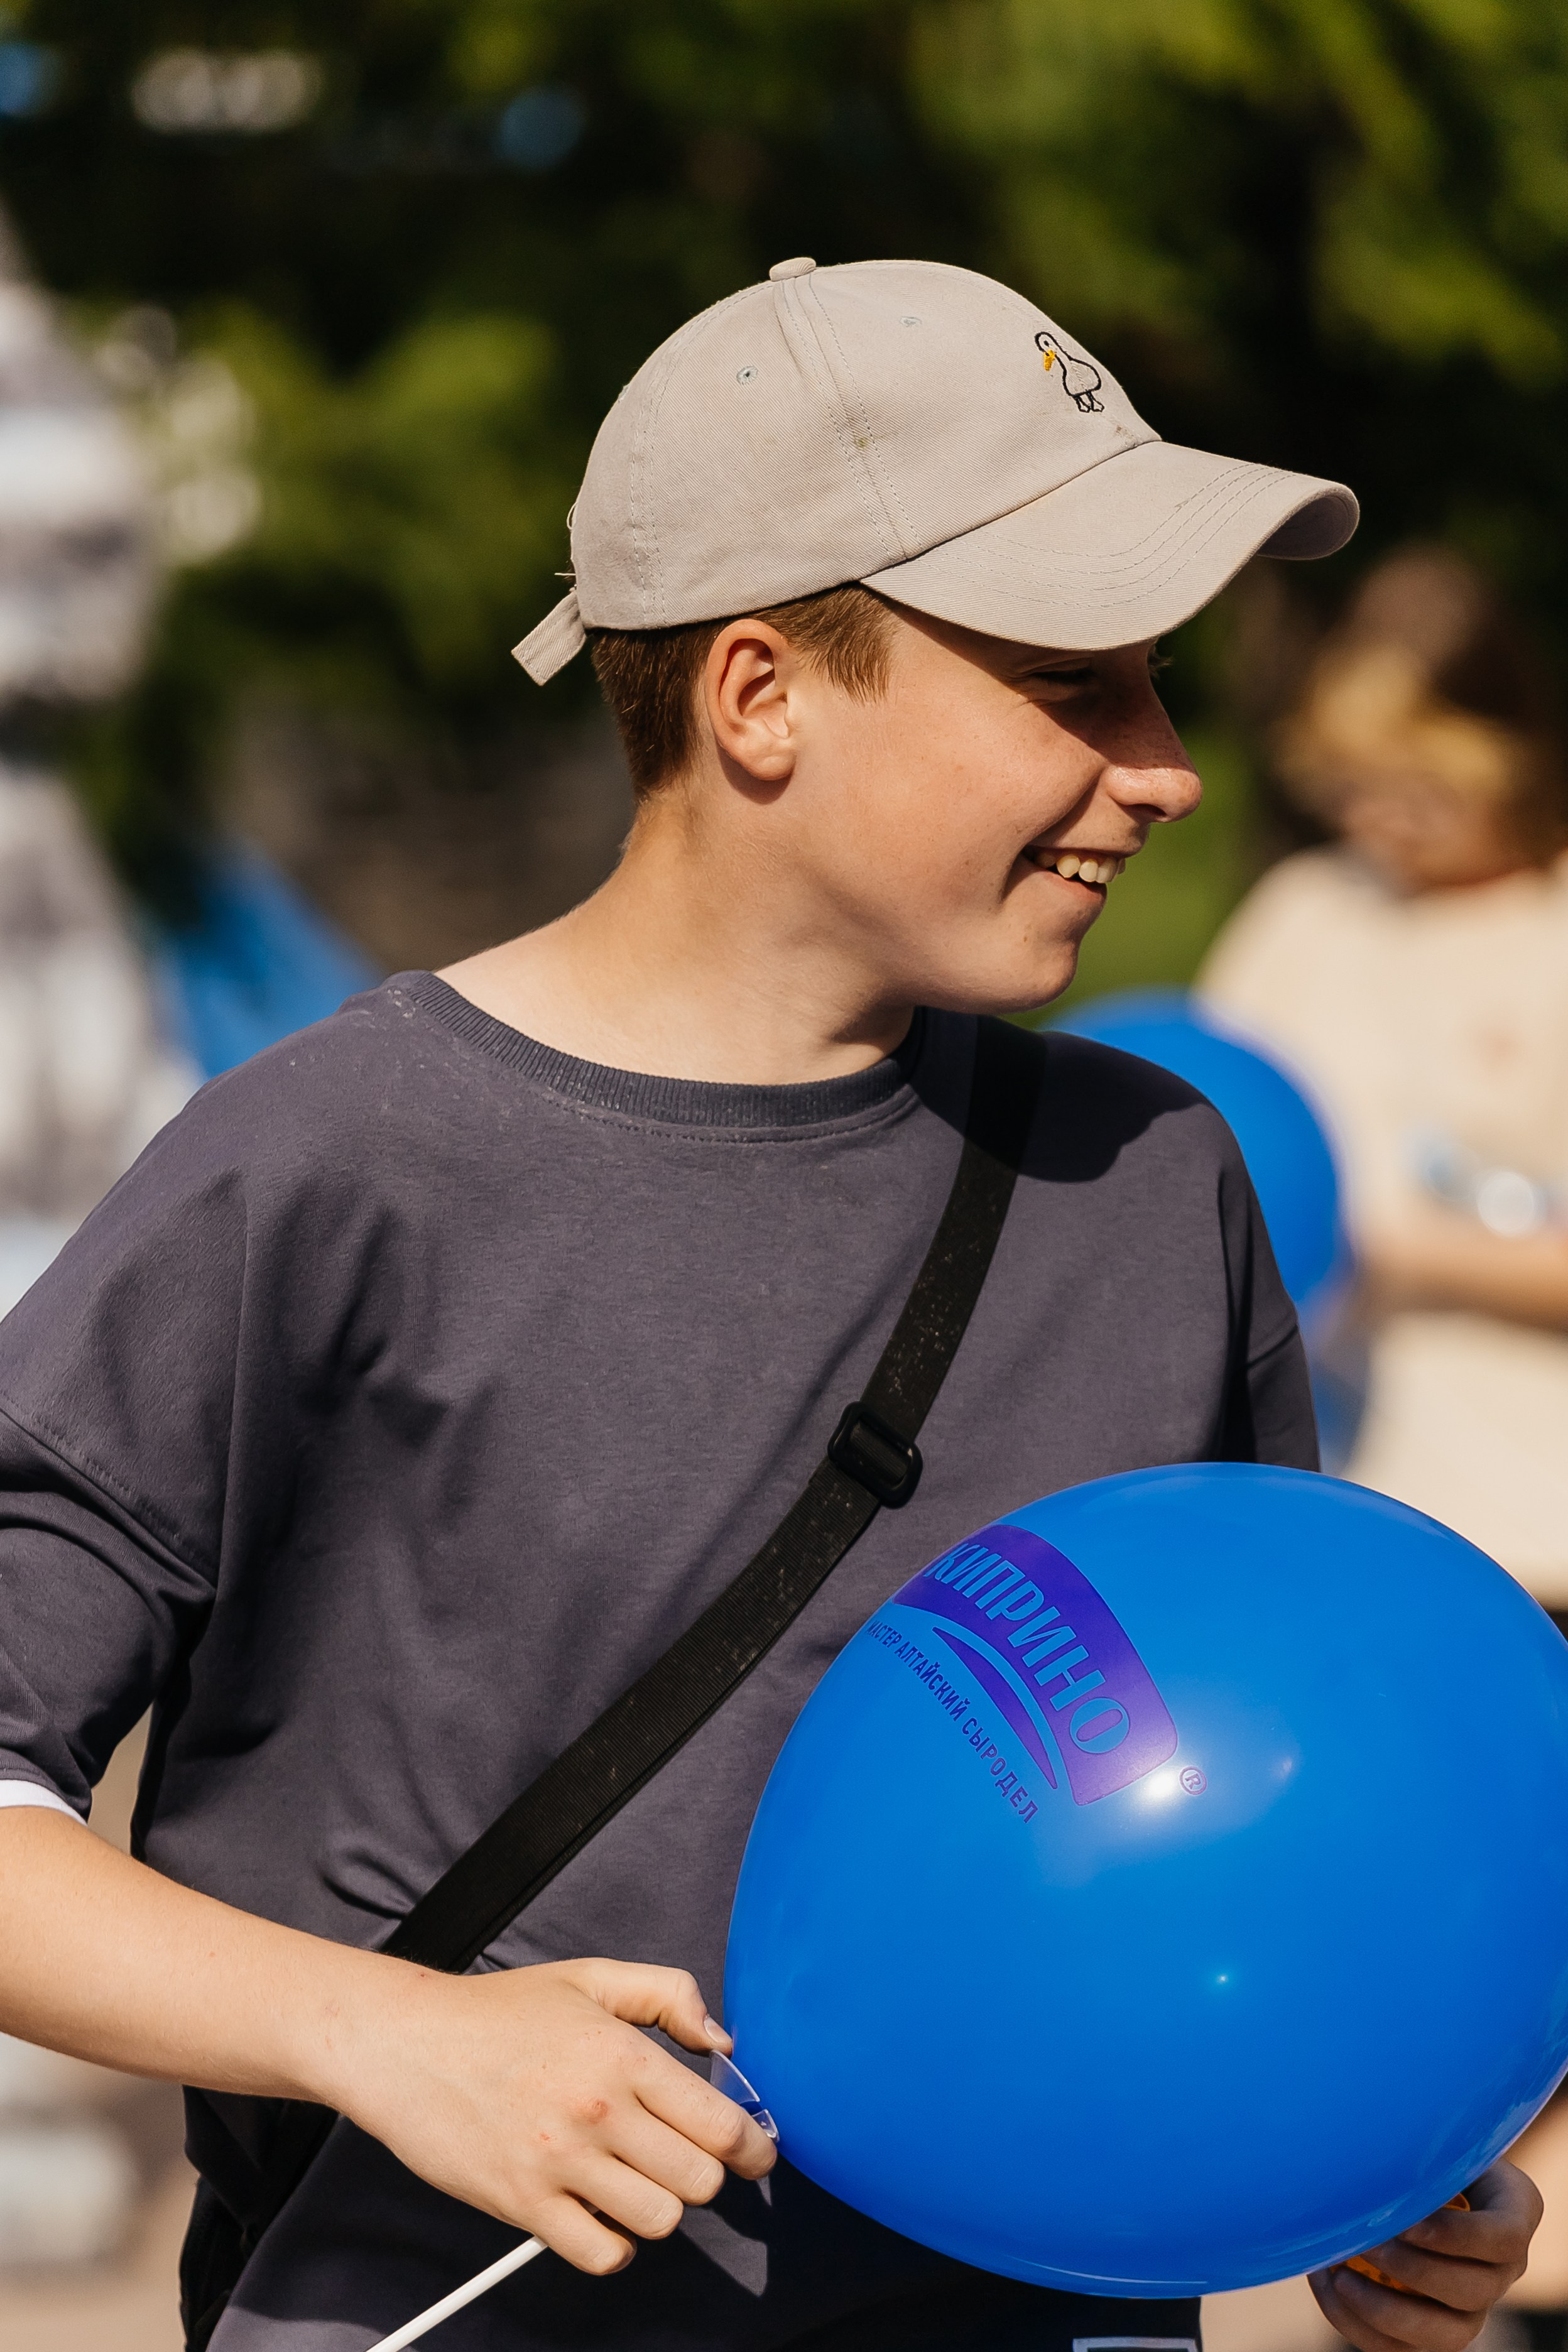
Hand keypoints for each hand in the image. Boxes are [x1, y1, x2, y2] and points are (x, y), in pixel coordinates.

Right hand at [330, 1955, 775, 2274]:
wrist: (407, 2044)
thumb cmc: (497, 2013)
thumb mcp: (590, 1977)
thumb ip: (667, 1995)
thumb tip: (720, 2041)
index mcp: (623, 2054)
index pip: (721, 2125)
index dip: (753, 2148)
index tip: (755, 2155)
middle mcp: (599, 2110)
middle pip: (701, 2181)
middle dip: (702, 2175)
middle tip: (679, 2159)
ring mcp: (561, 2161)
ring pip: (661, 2220)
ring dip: (658, 2207)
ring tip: (635, 2181)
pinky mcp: (523, 2203)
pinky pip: (603, 2253)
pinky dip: (613, 2243)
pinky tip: (600, 2212)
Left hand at [1310, 2161, 1541, 2348]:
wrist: (1406, 2177)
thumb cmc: (1419, 2146)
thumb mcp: (1431, 2136)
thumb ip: (1418, 2143)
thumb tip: (1370, 2146)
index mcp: (1514, 2213)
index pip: (1505, 2238)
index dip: (1457, 2237)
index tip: (1406, 2221)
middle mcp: (1501, 2269)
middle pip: (1475, 2291)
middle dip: (1414, 2270)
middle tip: (1368, 2243)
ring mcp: (1472, 2308)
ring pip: (1447, 2337)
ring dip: (1389, 2311)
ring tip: (1340, 2275)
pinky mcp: (1434, 2332)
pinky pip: (1404, 2351)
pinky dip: (1360, 2326)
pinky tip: (1328, 2286)